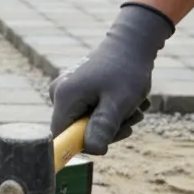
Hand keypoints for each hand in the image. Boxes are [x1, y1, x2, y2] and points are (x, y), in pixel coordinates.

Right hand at [49, 2, 174, 153]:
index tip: (108, 139)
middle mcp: (59, 94)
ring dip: (114, 121)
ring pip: (88, 123)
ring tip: (134, 106)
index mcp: (64, 97)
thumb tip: (92, 151)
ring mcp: (67, 92)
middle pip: (77, 131)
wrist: (133, 42)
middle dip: (107, 130)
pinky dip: (112, 111)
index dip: (83, 145)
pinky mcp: (77, 91)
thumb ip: (103, 127)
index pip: (61, 137)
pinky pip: (91, 113)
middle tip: (132, 118)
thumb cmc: (127, 70)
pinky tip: (127, 100)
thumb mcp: (119, 102)